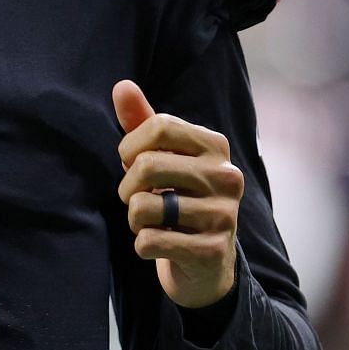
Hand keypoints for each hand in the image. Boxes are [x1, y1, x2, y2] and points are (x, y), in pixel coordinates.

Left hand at [113, 79, 242, 308]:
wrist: (207, 263)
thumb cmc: (179, 198)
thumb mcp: (163, 157)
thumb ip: (143, 122)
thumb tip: (122, 85)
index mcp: (216, 146)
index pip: (160, 126)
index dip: (130, 146)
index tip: (130, 163)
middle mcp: (227, 176)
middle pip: (148, 166)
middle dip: (126, 187)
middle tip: (136, 199)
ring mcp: (223, 215)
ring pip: (143, 207)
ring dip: (135, 219)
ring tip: (151, 222)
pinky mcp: (212, 251)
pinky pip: (148, 242)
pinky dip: (142, 245)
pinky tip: (161, 245)